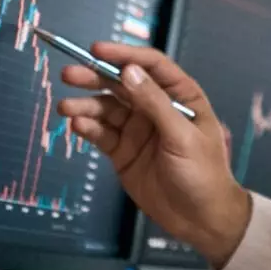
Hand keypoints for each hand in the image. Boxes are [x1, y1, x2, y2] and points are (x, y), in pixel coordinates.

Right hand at [57, 42, 250, 268]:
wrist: (200, 219)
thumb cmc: (204, 174)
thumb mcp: (182, 136)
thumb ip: (155, 104)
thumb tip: (129, 72)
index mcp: (181, 96)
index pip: (150, 66)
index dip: (124, 55)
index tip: (97, 50)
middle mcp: (157, 108)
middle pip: (121, 84)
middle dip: (95, 77)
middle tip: (70, 75)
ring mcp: (138, 129)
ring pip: (107, 108)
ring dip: (86, 105)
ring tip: (67, 107)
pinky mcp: (123, 151)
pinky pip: (102, 133)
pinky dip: (88, 127)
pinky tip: (77, 125)